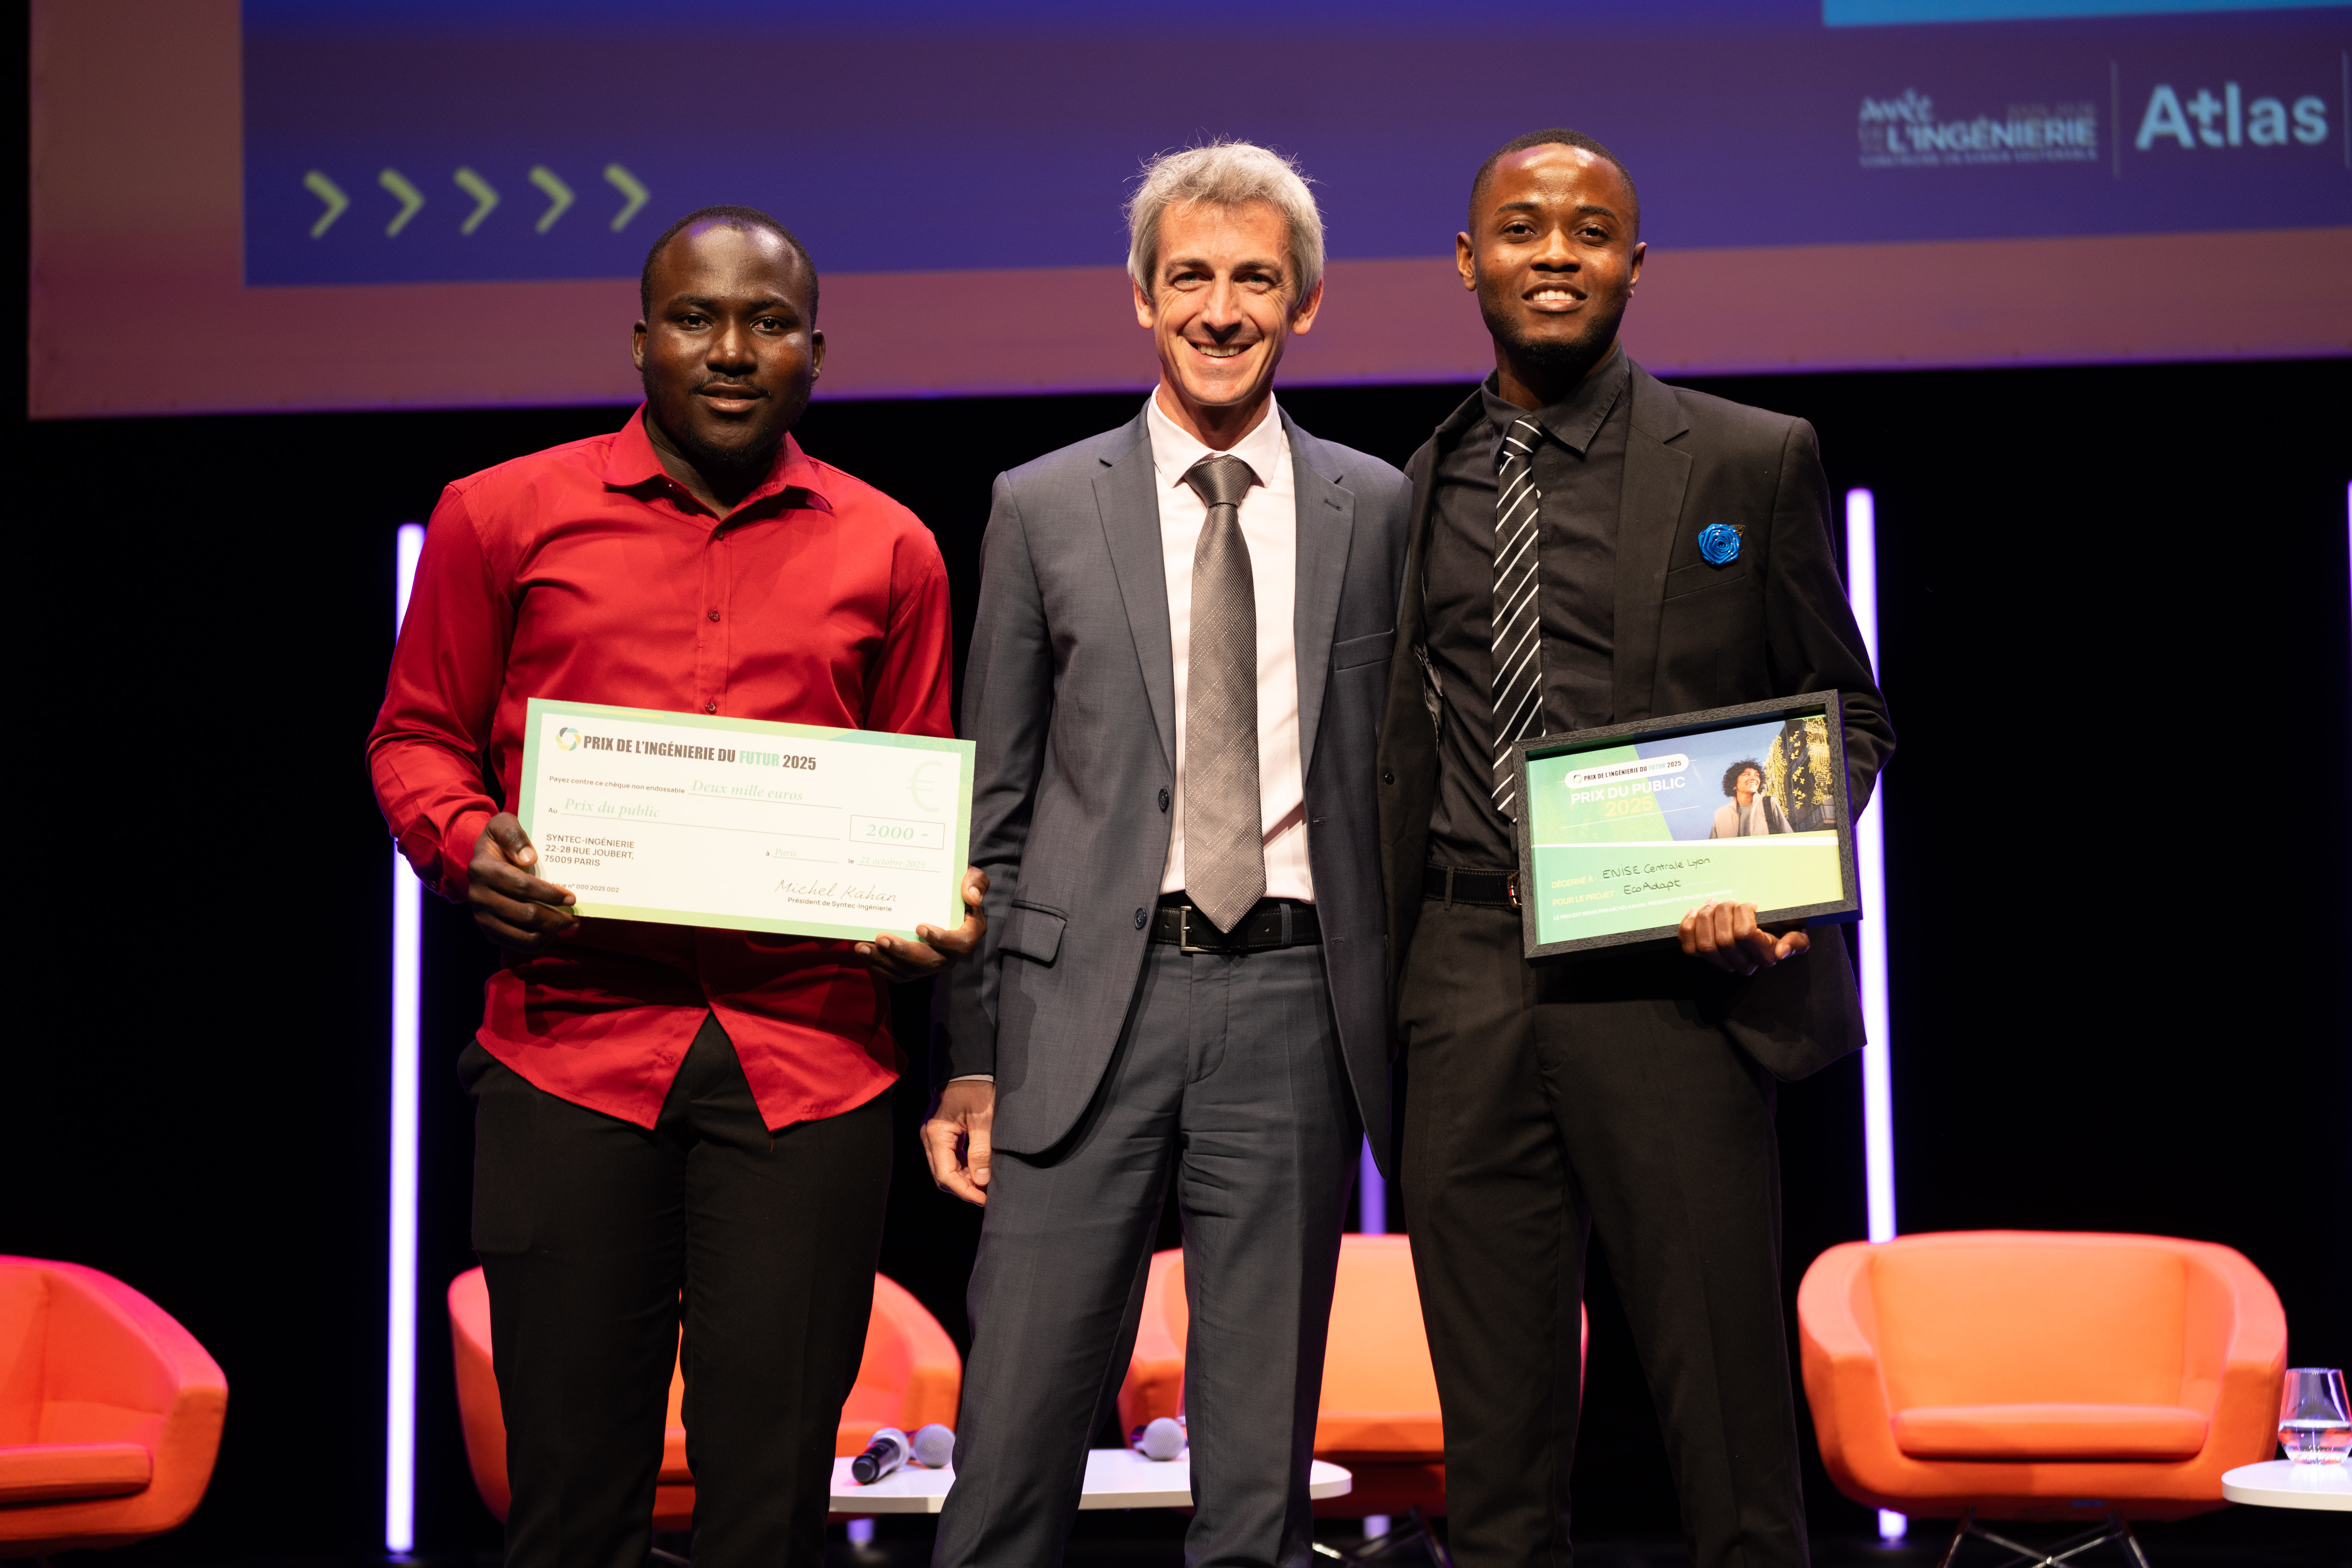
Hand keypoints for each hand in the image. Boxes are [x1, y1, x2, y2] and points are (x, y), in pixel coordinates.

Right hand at [467, 813, 579, 952]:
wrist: (483, 859)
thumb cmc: (501, 840)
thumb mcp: (504, 824)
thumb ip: (514, 835)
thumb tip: (528, 858)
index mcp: (482, 869)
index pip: (522, 887)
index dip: (549, 894)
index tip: (571, 897)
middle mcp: (478, 895)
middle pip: (525, 914)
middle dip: (555, 918)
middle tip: (575, 916)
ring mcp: (482, 916)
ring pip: (523, 935)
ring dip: (550, 933)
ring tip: (567, 925)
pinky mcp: (488, 931)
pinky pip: (517, 945)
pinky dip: (538, 943)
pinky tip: (551, 933)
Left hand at [856, 866, 989, 982]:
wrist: (939, 896)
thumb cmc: (955, 885)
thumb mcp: (970, 876)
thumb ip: (975, 881)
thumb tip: (972, 896)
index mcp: (968, 933)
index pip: (961, 944)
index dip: (942, 940)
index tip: (920, 927)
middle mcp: (951, 954)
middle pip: (930, 961)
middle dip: (904, 952)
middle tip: (881, 937)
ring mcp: (931, 963)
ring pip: (909, 970)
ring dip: (885, 960)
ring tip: (863, 946)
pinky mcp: (913, 968)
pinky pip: (897, 973)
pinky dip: (879, 965)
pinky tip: (864, 951)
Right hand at [921, 1079, 995, 1206]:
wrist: (970, 1066)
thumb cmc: (976, 1087)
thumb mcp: (984, 1118)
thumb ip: (981, 1150)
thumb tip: (981, 1180)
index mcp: (937, 1133)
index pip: (945, 1175)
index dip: (965, 1191)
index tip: (985, 1199)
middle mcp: (930, 1137)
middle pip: (942, 1175)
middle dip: (964, 1188)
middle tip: (988, 1194)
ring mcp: (934, 1135)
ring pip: (945, 1168)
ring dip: (965, 1178)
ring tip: (987, 1183)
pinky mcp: (942, 1133)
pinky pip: (950, 1157)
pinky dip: (964, 1167)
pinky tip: (980, 1169)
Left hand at [1678, 898, 1808, 975]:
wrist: (1766, 931)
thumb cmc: (1781, 928)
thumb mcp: (1797, 932)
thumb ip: (1796, 942)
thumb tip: (1781, 952)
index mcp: (1764, 957)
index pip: (1745, 934)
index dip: (1742, 913)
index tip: (1749, 903)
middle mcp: (1742, 965)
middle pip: (1723, 940)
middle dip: (1723, 912)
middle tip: (1729, 900)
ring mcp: (1722, 963)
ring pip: (1705, 945)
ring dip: (1705, 918)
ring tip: (1713, 903)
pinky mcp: (1704, 958)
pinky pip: (1689, 948)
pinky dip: (1688, 927)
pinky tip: (1695, 912)